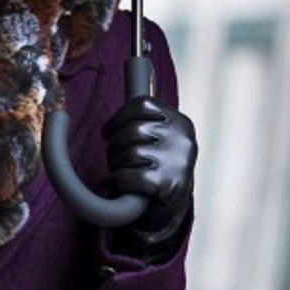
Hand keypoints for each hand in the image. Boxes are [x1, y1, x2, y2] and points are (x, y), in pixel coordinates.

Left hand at [100, 96, 196, 256]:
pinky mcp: (168, 185)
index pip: (142, 105)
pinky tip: (112, 184)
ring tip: (117, 172)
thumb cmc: (157, 166)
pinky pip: (129, 176)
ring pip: (130, 153)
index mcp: (181, 122)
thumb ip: (146, 118)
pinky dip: (115, 181)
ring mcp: (178, 162)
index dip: (118, 117)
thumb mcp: (161, 138)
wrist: (169, 209)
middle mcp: (183, 139)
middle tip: (113, 157)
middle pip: (133, 129)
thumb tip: (127, 81)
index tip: (107, 131)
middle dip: (115, 145)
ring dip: (115, 164)